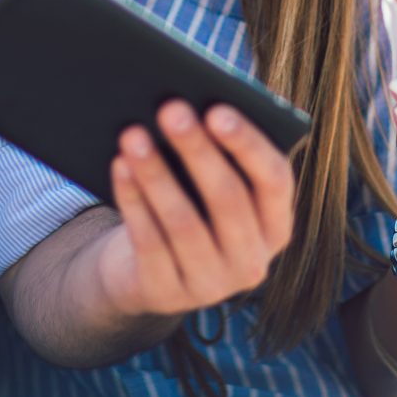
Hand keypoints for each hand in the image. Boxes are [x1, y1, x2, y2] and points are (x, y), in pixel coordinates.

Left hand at [95, 101, 295, 318]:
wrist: (146, 271)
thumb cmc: (189, 207)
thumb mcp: (211, 187)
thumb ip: (219, 152)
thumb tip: (193, 104)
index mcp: (276, 226)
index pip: (275, 181)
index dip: (247, 144)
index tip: (217, 109)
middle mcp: (252, 261)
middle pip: (227, 198)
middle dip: (196, 149)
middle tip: (170, 109)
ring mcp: (211, 285)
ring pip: (183, 222)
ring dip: (156, 173)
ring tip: (133, 134)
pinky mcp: (166, 293)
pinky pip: (148, 241)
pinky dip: (133, 200)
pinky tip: (119, 166)